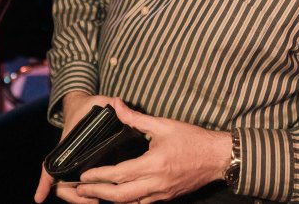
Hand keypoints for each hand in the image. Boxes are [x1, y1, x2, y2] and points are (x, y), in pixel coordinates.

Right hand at [34, 92, 116, 203]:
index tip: (39, 198)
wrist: (83, 106)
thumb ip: (109, 103)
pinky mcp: (84, 165)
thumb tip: (117, 102)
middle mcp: (67, 157)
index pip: (50, 165)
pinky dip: (86, 193)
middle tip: (94, 201)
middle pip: (61, 184)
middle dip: (74, 197)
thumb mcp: (98, 103)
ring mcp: (74, 163)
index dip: (44, 182)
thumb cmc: (88, 106)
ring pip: (71, 187)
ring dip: (81, 198)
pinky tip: (101, 196)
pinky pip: (80, 184)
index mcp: (67, 144)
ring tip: (98, 200)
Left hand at [73, 98, 230, 203]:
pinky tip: (120, 196)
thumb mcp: (163, 124)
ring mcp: (162, 193)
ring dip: (111, 200)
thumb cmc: (192, 139)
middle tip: (80, 190)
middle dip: (98, 193)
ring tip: (95, 193)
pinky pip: (143, 203)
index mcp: (153, 164)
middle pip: (120, 196)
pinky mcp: (167, 197)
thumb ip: (135, 118)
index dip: (98, 176)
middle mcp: (156, 183)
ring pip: (131, 203)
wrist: (218, 157)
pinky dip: (128, 201)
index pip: (119, 174)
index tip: (83, 175)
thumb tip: (115, 105)